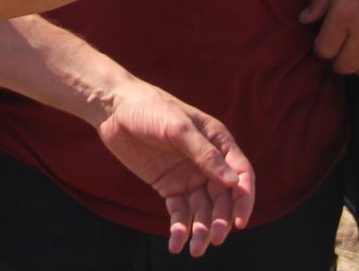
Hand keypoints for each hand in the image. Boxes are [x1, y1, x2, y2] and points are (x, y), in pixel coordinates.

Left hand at [94, 80, 255, 257]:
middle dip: (221, 220)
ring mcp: (188, 176)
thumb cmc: (150, 109)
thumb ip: (205, 155)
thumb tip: (234, 182)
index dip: (244, 199)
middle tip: (213, 240)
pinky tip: (176, 244)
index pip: (241, 174)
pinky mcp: (169, 186)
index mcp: (218, 141)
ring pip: (202, 209)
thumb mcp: (178, 128)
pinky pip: (179, 212)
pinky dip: (180, 228)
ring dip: (201, 230)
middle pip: (223, 197)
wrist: (114, 109)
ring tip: (195, 249)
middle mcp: (207, 162)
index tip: (239, 222)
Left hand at [299, 0, 358, 76]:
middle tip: (337, 51)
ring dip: (358, 65)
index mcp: (345, 13)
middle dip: (337, 61)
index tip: (323, 42)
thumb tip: (303, 20)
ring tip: (355, 53)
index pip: (324, 50)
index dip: (320, 48)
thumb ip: (320, 0)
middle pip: (345, 65)